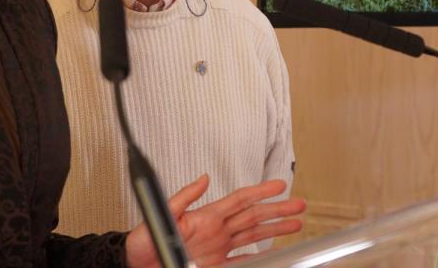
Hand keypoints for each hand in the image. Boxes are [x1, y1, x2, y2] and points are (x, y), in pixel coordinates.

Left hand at [125, 174, 305, 266]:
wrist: (137, 265)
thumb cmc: (144, 241)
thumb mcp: (162, 214)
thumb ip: (184, 197)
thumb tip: (204, 178)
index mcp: (207, 216)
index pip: (241, 200)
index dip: (261, 192)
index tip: (280, 185)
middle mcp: (217, 231)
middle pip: (254, 217)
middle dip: (278, 210)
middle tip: (299, 204)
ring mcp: (218, 249)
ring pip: (254, 236)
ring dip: (275, 230)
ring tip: (295, 224)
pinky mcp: (216, 265)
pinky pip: (243, 260)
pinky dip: (260, 256)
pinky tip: (273, 252)